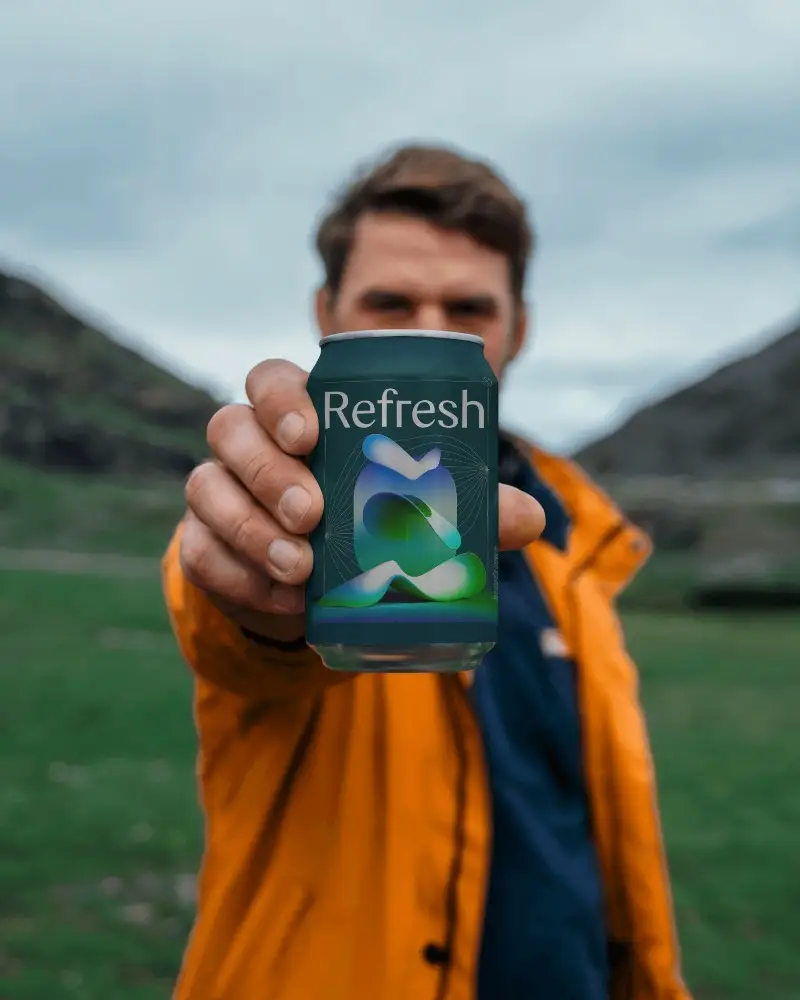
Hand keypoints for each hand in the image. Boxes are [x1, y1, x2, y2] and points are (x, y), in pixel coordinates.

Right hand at [180, 359, 545, 642]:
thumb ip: (467, 508)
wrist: (316, 584)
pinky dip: (239, 577)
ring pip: (207, 489)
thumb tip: (532, 519)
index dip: (281, 399)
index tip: (311, 434)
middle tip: (313, 514)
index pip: (270, 379)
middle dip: (268, 470)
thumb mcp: (415, 508)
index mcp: (298, 417)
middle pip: (230, 429)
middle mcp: (247, 445)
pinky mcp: (203, 546)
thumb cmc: (368, 521)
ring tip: (301, 568)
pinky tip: (283, 600)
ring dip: (251, 529)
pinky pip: (201, 554)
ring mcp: (218, 493)